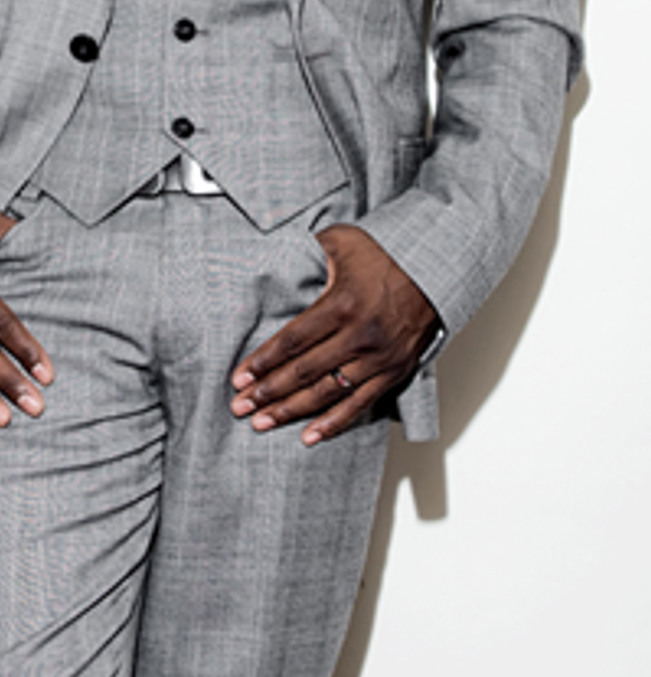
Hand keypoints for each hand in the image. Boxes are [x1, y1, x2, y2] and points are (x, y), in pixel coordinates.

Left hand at [230, 225, 437, 445]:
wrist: (436, 269)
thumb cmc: (387, 254)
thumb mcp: (344, 241)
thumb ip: (309, 247)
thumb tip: (276, 250)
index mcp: (343, 305)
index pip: (293, 342)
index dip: (263, 362)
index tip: (240, 378)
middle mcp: (360, 336)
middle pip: (304, 372)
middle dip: (268, 392)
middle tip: (240, 407)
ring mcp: (378, 358)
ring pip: (327, 393)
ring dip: (291, 410)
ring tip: (262, 422)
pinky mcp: (393, 372)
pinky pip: (360, 405)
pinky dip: (333, 423)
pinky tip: (309, 436)